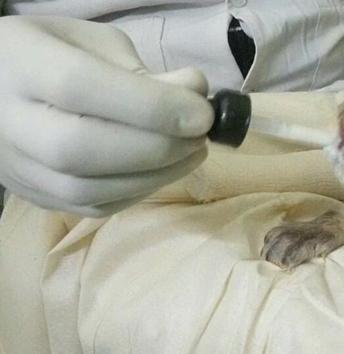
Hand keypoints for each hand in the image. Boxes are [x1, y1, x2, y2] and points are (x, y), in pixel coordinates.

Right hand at [0, 16, 212, 216]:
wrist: (2, 90)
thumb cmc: (55, 56)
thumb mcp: (96, 43)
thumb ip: (143, 69)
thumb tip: (195, 93)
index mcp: (20, 64)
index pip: (80, 86)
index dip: (149, 105)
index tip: (202, 114)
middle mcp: (8, 121)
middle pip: (81, 148)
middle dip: (158, 147)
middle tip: (201, 136)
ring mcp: (17, 167)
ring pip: (87, 189)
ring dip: (156, 175)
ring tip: (192, 152)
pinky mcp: (36, 197)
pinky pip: (92, 207)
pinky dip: (139, 191)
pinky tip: (164, 170)